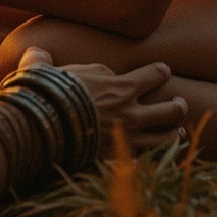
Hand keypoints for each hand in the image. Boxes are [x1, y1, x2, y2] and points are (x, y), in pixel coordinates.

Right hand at [14, 48, 187, 151]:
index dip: (161, 72)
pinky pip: (145, 161)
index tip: (162, 71)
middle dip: (178, 106)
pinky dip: (154, 159)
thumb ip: (45, 61)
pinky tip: (156, 157)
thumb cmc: (46, 96)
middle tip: (179, 103)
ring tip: (179, 132)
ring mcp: (127, 139)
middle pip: (172, 110)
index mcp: (122, 87)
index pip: (156, 74)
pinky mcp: (117, 160)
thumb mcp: (46, 69)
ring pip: (166, 139)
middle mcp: (131, 113)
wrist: (41, 130)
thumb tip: (37, 55)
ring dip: (175, 134)